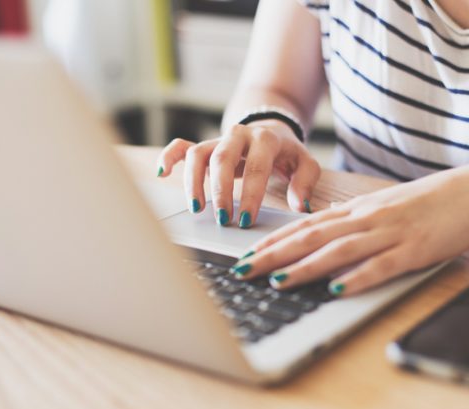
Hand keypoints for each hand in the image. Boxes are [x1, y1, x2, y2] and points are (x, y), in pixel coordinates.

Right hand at [156, 120, 320, 227]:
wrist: (271, 129)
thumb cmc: (287, 153)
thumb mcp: (305, 163)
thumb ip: (305, 182)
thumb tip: (299, 205)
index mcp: (265, 139)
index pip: (256, 167)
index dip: (250, 194)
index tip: (246, 219)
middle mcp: (238, 136)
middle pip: (222, 159)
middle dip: (221, 191)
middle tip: (223, 219)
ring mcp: (218, 139)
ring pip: (198, 154)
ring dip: (194, 181)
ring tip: (197, 208)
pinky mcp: (204, 145)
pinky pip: (182, 146)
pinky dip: (170, 157)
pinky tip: (163, 173)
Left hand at [230, 163, 468, 295]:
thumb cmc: (425, 202)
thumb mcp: (381, 206)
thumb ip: (350, 219)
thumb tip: (320, 227)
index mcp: (356, 210)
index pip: (304, 226)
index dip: (272, 241)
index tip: (244, 255)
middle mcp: (366, 218)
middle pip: (311, 237)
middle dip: (273, 254)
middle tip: (243, 269)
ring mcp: (390, 233)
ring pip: (339, 250)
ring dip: (305, 266)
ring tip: (276, 280)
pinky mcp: (414, 249)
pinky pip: (381, 265)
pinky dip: (357, 278)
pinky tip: (337, 289)